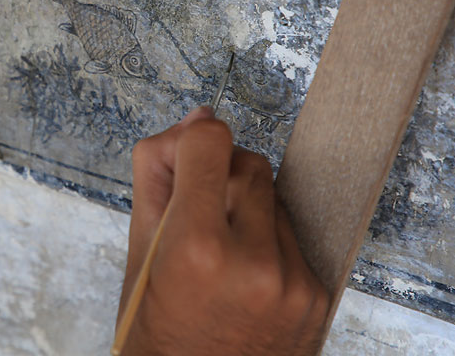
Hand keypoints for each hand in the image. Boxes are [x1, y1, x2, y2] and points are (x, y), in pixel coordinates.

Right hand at [116, 108, 329, 354]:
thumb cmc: (158, 336)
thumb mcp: (138, 255)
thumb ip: (157, 176)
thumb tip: (195, 120)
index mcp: (196, 249)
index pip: (210, 142)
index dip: (190, 141)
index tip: (184, 155)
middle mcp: (253, 263)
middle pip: (248, 163)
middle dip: (218, 175)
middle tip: (194, 212)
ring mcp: (292, 282)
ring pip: (275, 197)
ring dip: (246, 208)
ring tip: (219, 255)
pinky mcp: (317, 297)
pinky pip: (294, 236)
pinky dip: (268, 241)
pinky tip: (244, 275)